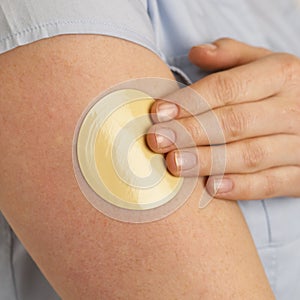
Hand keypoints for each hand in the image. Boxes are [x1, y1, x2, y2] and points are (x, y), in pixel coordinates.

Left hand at [147, 38, 299, 199]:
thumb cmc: (279, 89)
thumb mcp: (263, 64)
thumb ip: (231, 56)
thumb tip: (197, 53)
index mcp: (282, 75)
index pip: (227, 88)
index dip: (190, 102)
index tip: (159, 113)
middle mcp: (294, 109)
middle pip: (234, 122)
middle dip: (191, 132)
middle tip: (158, 141)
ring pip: (250, 155)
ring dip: (209, 160)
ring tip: (175, 164)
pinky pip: (271, 184)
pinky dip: (241, 187)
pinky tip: (211, 187)